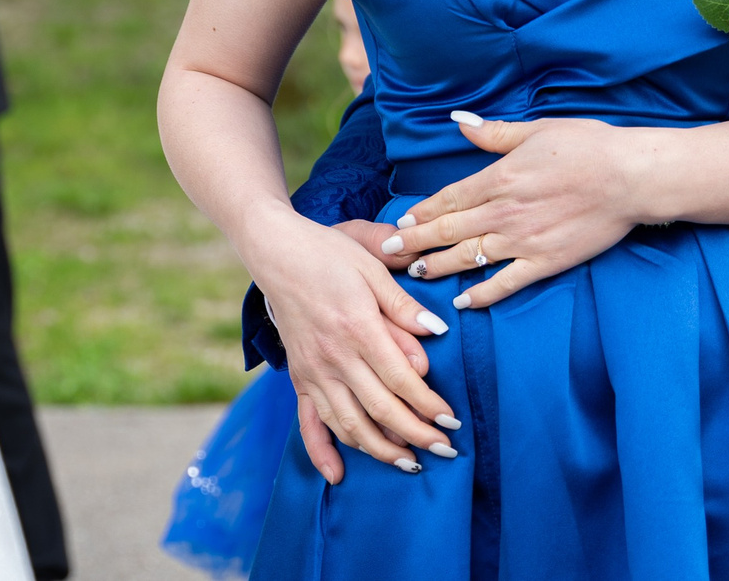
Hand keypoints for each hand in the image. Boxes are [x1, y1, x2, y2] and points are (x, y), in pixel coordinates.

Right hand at [243, 211, 459, 484]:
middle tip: (444, 450)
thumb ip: (403, 305)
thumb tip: (437, 333)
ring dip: (381, 450)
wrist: (277, 253)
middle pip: (380, 410)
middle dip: (416, 436)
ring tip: (410, 464)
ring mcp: (313, 371)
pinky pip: (308, 422)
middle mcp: (334, 356)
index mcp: (357, 327)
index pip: (401, 379)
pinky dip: (322, 452)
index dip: (428, 405)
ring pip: (349, 424)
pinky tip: (338, 475)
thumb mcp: (372, 267)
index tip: (451, 421)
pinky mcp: (299, 377)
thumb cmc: (329, 255)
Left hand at [379, 114, 645, 308]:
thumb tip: (458, 122)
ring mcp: (524, 240)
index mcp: (500, 178)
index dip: (423, 211)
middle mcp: (505, 212)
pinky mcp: (546, 262)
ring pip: (470, 257)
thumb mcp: (536, 129)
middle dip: (416, 241)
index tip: (401, 220)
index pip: (450, 198)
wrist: (630, 177)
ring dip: (439, 266)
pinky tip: (463, 303)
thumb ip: (494, 133)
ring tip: (416, 273)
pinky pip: (506, 283)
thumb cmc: (587, 146)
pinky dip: (482, 294)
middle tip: (389, 251)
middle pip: (450, 229)